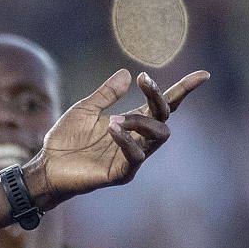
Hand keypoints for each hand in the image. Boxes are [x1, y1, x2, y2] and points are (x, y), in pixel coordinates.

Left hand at [25, 69, 207, 203]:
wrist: (45, 167)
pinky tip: (112, 129)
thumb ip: (106, 94)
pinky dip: (127, 139)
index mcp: (131, 123)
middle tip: (144, 82)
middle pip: (165, 117)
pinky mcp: (121, 173)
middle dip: (159, 97)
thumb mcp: (84, 109)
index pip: (164, 106)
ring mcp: (131, 157)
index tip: (202, 75)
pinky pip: (136, 156)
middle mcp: (137, 139)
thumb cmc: (64, 141)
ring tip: (116, 119)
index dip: (183, 90)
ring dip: (142, 120)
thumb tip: (127, 73)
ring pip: (158, 136)